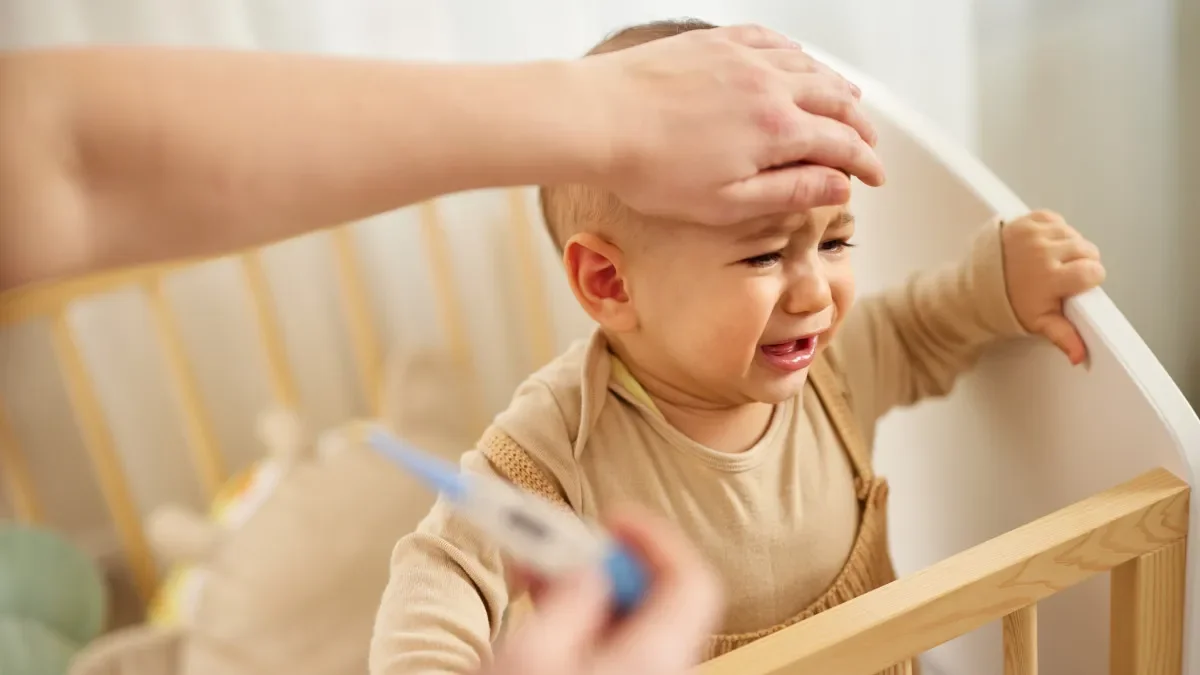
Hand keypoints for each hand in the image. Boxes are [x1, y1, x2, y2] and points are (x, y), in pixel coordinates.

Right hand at [488, 508, 722, 674]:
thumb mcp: (531, 654)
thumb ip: (570, 599)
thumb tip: (592, 570)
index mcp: (655, 662)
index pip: (692, 583)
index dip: (656, 540)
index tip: (611, 518)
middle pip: (659, 602)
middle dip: (607, 563)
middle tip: (554, 546)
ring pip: (634, 629)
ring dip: (589, 593)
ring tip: (531, 577)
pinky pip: (616, 654)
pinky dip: (584, 626)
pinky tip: (540, 617)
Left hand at [577, 24, 885, 224]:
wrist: (598, 118)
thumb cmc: (652, 170)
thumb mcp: (726, 202)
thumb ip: (789, 192)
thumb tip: (839, 188)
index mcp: (777, 131)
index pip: (843, 144)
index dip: (867, 164)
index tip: (875, 178)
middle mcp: (771, 86)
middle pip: (837, 101)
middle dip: (861, 126)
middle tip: (869, 145)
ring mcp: (744, 58)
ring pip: (810, 67)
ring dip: (837, 88)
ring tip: (849, 102)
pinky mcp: (716, 42)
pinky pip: (773, 41)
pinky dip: (797, 54)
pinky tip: (798, 62)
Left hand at [1002, 210, 1105, 364]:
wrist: (974, 287)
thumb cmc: (1006, 305)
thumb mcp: (1037, 322)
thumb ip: (1064, 336)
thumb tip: (1081, 356)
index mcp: (1051, 277)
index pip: (1093, 271)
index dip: (1089, 279)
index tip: (1078, 285)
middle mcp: (1044, 252)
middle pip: (1087, 250)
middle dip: (1081, 263)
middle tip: (1062, 275)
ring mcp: (1033, 233)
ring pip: (1073, 234)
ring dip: (1068, 246)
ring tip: (1052, 261)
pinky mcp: (1025, 221)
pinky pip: (1055, 220)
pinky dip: (1054, 231)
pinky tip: (1044, 246)